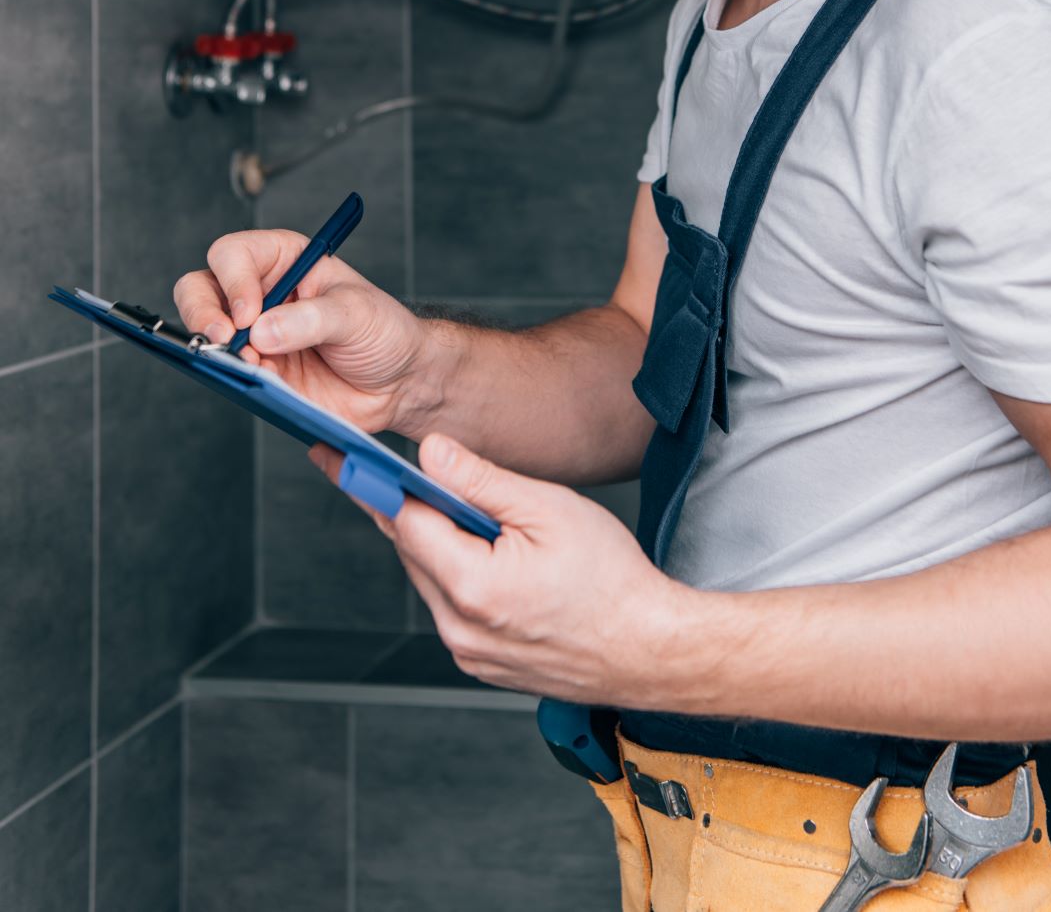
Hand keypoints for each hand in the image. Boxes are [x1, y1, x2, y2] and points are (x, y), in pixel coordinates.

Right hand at [173, 229, 427, 435]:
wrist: (398, 382)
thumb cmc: (383, 330)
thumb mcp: (356, 313)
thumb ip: (311, 319)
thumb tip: (262, 331)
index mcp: (284, 260)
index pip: (234, 255)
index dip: (233, 281)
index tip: (250, 313)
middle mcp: (260, 292)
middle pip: (200, 288)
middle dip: (203, 313)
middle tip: (224, 339)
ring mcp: (254, 334)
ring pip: (204, 332)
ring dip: (217, 350)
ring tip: (251, 365)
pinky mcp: (257, 371)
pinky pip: (226, 373)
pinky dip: (233, 378)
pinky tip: (260, 381)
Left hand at [312, 433, 691, 706]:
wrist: (648, 649)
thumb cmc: (612, 579)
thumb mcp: (550, 510)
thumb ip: (482, 481)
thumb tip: (430, 452)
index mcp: (473, 587)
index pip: (405, 522)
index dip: (373, 483)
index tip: (335, 457)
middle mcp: (459, 628)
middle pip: (413, 550)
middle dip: (408, 507)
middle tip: (391, 467)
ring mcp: (468, 652)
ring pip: (431, 578)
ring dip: (436, 542)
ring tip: (464, 510)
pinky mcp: (480, 663)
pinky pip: (451, 606)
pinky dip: (457, 574)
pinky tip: (487, 553)